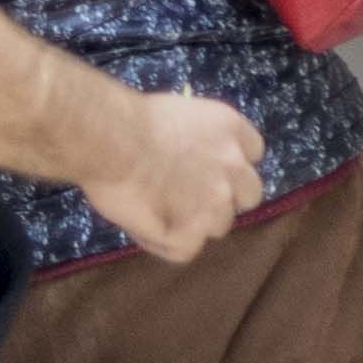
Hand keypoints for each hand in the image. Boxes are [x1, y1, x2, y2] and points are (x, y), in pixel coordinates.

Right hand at [81, 84, 268, 265]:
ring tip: (155, 212)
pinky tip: (143, 227)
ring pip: (217, 226)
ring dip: (193, 223)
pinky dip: (164, 242)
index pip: (253, 153)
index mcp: (231, 129)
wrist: (110, 141)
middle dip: (225, 197)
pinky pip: (185, 250)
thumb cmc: (130, 119)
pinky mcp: (193, 234)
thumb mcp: (179, 113)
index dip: (230, 163)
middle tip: (188, 195)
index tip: (207, 166)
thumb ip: (197, 139)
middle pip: (248, 195)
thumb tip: (187, 158)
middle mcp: (234, 168)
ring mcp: (217, 204)